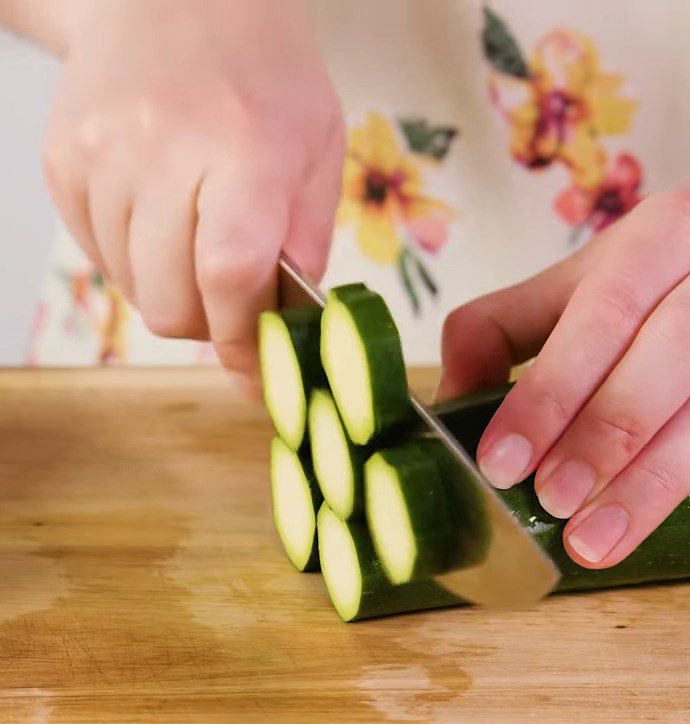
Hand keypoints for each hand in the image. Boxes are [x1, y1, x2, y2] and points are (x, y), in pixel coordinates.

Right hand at [41, 0, 343, 397]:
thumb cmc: (263, 78)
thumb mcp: (318, 153)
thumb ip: (306, 247)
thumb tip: (287, 332)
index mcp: (243, 150)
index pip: (231, 276)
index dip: (246, 339)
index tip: (260, 371)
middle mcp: (160, 152)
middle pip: (173, 305)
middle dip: (211, 325)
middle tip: (235, 300)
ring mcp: (99, 157)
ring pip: (135, 292)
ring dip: (175, 292)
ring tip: (198, 238)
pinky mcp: (62, 165)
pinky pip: (100, 259)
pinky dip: (138, 263)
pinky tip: (162, 217)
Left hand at [439, 153, 689, 567]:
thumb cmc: (686, 252)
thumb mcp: (601, 266)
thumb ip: (518, 322)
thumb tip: (447, 395)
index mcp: (663, 234)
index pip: (598, 317)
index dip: (548, 392)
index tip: (502, 462)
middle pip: (668, 358)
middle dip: (606, 439)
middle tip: (554, 507)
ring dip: (665, 477)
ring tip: (602, 539)